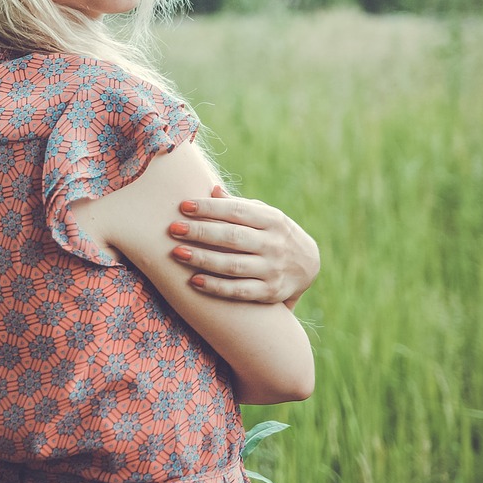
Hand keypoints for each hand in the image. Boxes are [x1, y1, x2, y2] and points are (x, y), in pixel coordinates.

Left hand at [169, 185, 319, 306]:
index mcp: (272, 220)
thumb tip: (213, 190)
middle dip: (200, 232)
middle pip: (232, 237)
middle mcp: (273, 244)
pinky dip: (216, 287)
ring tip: (177, 253)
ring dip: (203, 259)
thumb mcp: (266, 216)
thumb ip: (240, 206)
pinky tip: (194, 281)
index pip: (237, 211)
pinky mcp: (269, 292)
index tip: (183, 206)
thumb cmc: (275, 234)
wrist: (309, 266)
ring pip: (233, 265)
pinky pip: (239, 291)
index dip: (209, 208)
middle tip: (173, 229)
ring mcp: (272, 269)